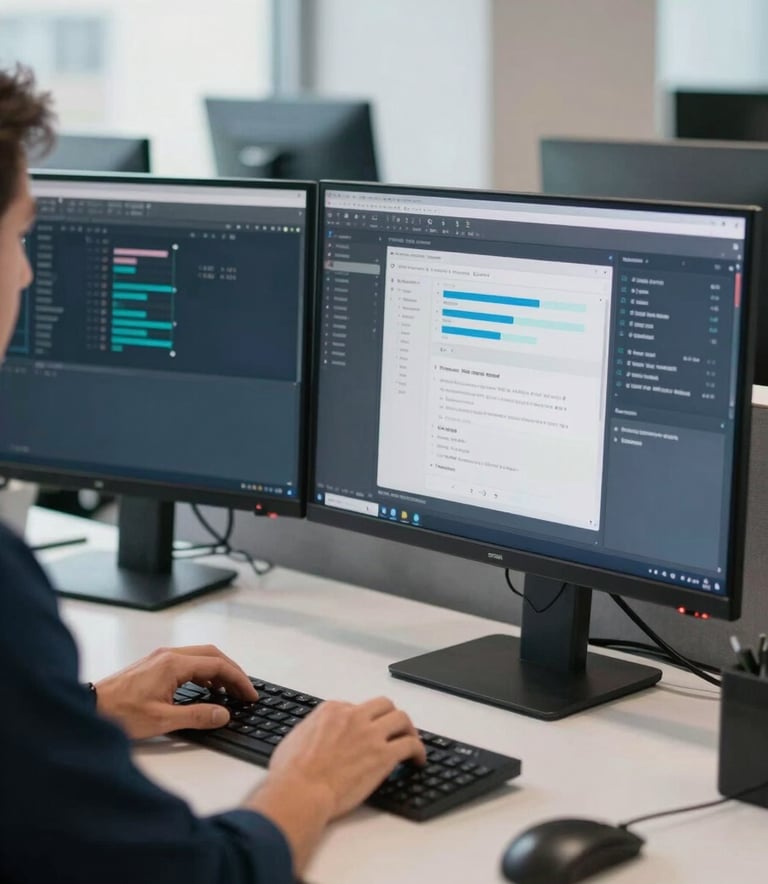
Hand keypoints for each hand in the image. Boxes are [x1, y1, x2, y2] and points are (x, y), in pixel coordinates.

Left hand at [94, 645, 257, 739]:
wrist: (89, 708)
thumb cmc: (119, 713)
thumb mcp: (162, 720)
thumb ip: (197, 715)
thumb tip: (223, 714)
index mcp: (173, 664)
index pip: (217, 664)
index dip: (238, 679)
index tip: (250, 694)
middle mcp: (168, 655)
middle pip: (212, 654)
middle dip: (232, 672)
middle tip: (245, 691)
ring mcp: (160, 658)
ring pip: (200, 657)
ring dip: (218, 671)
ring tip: (229, 692)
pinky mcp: (154, 665)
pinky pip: (188, 662)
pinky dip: (203, 673)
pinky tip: (206, 689)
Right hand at [268, 696, 425, 818]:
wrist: (300, 792)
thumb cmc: (291, 774)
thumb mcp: (294, 740)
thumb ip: (310, 732)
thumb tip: (312, 739)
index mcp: (332, 711)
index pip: (357, 708)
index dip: (364, 722)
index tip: (367, 734)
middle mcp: (354, 716)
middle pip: (384, 706)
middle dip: (390, 717)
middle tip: (395, 731)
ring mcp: (370, 734)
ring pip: (402, 719)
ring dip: (408, 730)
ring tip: (411, 743)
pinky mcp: (383, 755)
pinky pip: (411, 745)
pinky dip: (419, 751)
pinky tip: (418, 761)